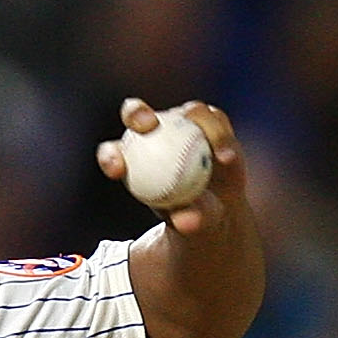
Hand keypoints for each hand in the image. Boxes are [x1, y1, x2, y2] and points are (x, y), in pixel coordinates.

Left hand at [96, 98, 243, 236]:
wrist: (219, 208)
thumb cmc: (192, 218)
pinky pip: (216, 122)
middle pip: (136, 113)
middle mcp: (155, 133)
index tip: (118, 171)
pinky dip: (221, 138)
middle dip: (136, 113)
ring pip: (186, 112)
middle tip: (148, 125)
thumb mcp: (190, 224)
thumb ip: (188, 219)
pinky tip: (226, 157)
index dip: (111, 157)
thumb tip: (185, 221)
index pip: (112, 153)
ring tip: (200, 144)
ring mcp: (183, 123)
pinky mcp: (211, 122)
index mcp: (132, 160)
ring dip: (196, 121)